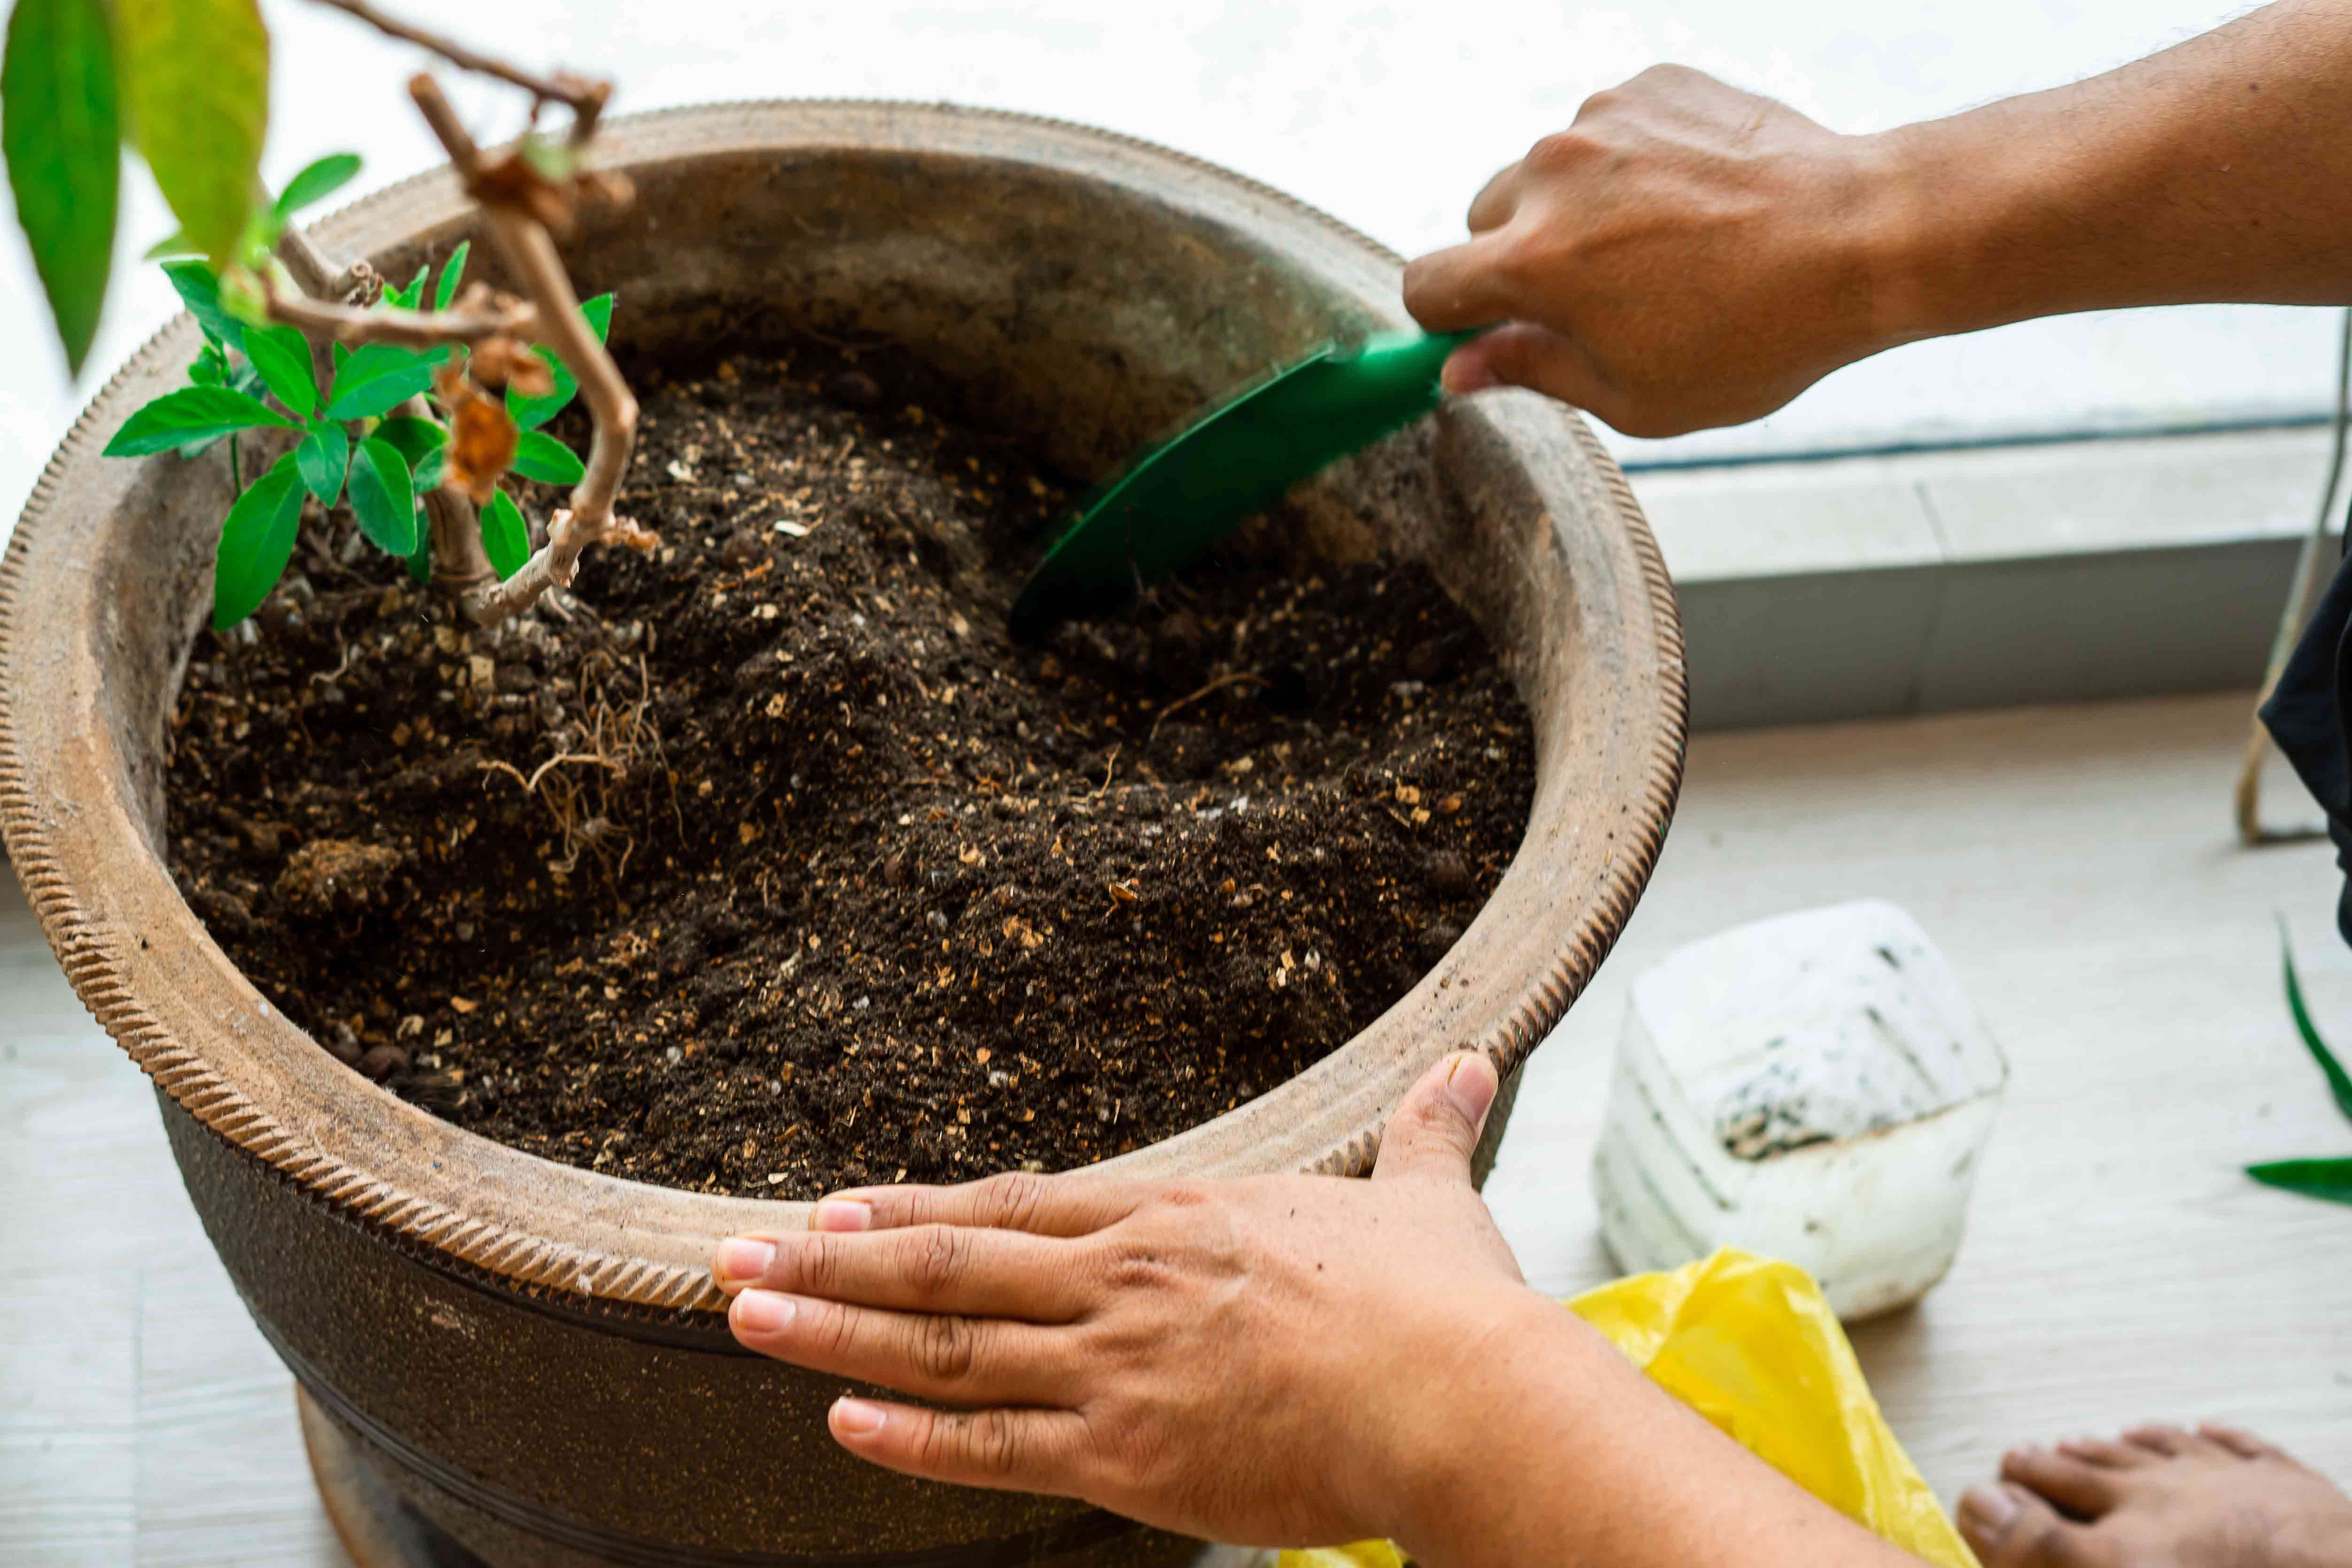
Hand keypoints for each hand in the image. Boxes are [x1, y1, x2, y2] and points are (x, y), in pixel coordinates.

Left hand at [709, 1052, 1545, 1549]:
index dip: (919, 1206)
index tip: (838, 1204)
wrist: (1460, 1397)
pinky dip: (908, 1437)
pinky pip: (992, 1447)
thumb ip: (1427, 1132)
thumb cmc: (1446, 1306)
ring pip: (943, 1346)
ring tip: (745, 1318)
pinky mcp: (1127, 1457)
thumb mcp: (1428, 1201)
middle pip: (949, 1263)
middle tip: (730, 1255)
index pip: (1018, 1204)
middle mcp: (1124, 1281)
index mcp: (1177, 1218)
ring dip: (833, 1331)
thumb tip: (1474, 1063)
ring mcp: (1116, 1367)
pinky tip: (836, 1422)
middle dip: (832, 1260)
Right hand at [1404, 65, 1909, 437]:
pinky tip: (1692, 201)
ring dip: (1577, 206)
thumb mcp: (1634, 395)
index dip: (1447, 320)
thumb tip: (1460, 369)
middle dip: (1518, 258)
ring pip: (1547, 171)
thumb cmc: (1754, 334)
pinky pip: (1609, 128)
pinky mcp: (1653, 84)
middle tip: (1596, 297)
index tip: (1485, 332)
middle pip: (1483, 220)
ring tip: (1661, 244)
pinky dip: (1631, 162)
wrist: (1860, 237)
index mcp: (1534, 263)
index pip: (1428, 286)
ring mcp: (1603, 119)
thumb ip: (1531, 372)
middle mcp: (1551, 175)